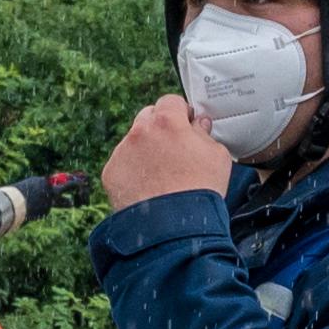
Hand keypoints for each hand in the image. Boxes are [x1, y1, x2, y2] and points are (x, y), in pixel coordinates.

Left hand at [103, 96, 229, 210]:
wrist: (174, 227)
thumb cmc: (200, 191)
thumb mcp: (218, 156)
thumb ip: (205, 134)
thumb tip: (199, 126)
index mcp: (167, 122)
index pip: (171, 101)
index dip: (181, 113)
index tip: (187, 125)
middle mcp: (140, 131)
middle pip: (148, 117)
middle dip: (160, 128)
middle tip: (175, 149)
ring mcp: (122, 152)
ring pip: (134, 141)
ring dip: (146, 150)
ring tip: (162, 175)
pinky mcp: (111, 173)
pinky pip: (122, 164)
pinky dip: (133, 171)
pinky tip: (148, 187)